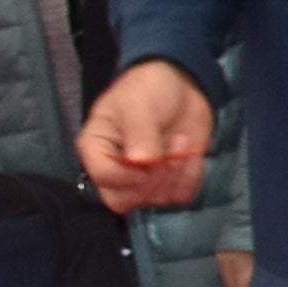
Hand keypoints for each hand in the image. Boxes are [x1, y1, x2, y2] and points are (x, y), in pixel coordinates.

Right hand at [80, 58, 216, 211]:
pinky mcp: (168, 181)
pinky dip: (191, 178)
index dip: (130, 174)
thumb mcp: (138, 104)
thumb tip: (140, 162)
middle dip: (153, 181)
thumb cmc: (148, 90)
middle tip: (170, 151)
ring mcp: (141, 179)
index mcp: (96, 147)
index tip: (151, 156)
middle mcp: (114, 170)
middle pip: (123, 200)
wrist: (180, 86)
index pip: (103, 177)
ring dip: (176, 175)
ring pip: (154, 200)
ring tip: (181, 143)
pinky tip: (191, 155)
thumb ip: (139, 133)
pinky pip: (180, 196)